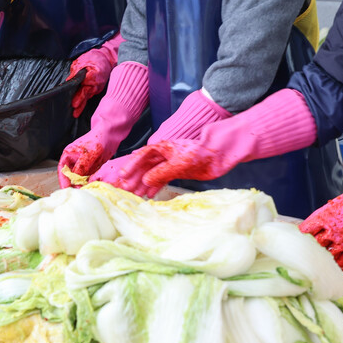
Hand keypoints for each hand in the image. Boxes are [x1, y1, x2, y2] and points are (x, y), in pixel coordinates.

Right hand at [58, 132, 116, 186]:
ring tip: (84, 191)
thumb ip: (81, 165)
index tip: (66, 189)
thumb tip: (75, 178)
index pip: (62, 170)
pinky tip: (91, 187)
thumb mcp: (89, 153)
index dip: (63, 180)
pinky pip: (87, 178)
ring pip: (78, 178)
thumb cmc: (98, 139)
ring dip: (81, 185)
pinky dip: (88, 183)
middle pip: (69, 176)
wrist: (110, 135)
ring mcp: (82, 165)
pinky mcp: (90, 169)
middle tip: (77, 192)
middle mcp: (74, 161)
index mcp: (68, 155)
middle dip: (72, 184)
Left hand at [68, 56, 114, 118]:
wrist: (105, 58)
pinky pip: (90, 95)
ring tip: (75, 113)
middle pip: (86, 94)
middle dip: (80, 102)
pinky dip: (84, 100)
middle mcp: (96, 83)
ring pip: (88, 96)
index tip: (74, 102)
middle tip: (74, 110)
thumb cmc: (92, 59)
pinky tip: (79, 106)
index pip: (84, 86)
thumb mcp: (80, 62)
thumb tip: (68, 81)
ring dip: (82, 104)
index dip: (78, 93)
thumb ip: (74, 73)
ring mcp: (98, 87)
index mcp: (93, 75)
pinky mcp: (97, 89)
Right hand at [90, 138, 236, 195]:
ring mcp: (170, 163)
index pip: (142, 156)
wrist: (219, 155)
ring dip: (143, 184)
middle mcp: (164, 155)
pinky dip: (155, 187)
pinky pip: (162, 179)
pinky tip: (149, 195)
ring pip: (152, 174)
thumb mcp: (179, 163)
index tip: (123, 175)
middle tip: (125, 189)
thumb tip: (146, 180)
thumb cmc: (200, 153)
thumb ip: (162, 172)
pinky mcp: (177, 171)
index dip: (132, 165)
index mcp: (162, 147)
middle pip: (145, 166)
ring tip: (134, 194)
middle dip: (135, 177)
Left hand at [300, 182, 342, 267]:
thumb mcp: (342, 201)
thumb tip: (319, 223)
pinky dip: (340, 260)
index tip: (305, 234)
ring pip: (327, 255)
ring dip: (327, 253)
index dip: (305, 233)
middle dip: (315, 244)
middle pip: (315, 244)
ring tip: (329, 252)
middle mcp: (333, 232)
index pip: (306, 229)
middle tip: (315, 245)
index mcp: (326, 217)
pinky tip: (340, 257)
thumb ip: (329, 214)